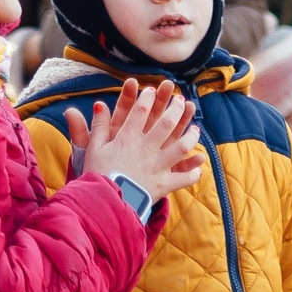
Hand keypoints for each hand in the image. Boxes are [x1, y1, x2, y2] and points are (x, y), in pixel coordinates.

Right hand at [69, 79, 204, 204]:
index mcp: (128, 138)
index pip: (141, 111)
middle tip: (180, 100)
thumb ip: (98, 126)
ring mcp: (158, 166)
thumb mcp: (93, 149)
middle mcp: (146, 148)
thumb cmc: (97, 174)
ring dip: (190, 136)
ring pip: (182, 147)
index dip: (148, 98)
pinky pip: (184, 177)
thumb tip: (99, 104)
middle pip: (166, 123)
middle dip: (175, 108)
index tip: (152, 89)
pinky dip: (192, 172)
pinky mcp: (164, 184)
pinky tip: (198, 167)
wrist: (103, 203)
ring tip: (195, 129)